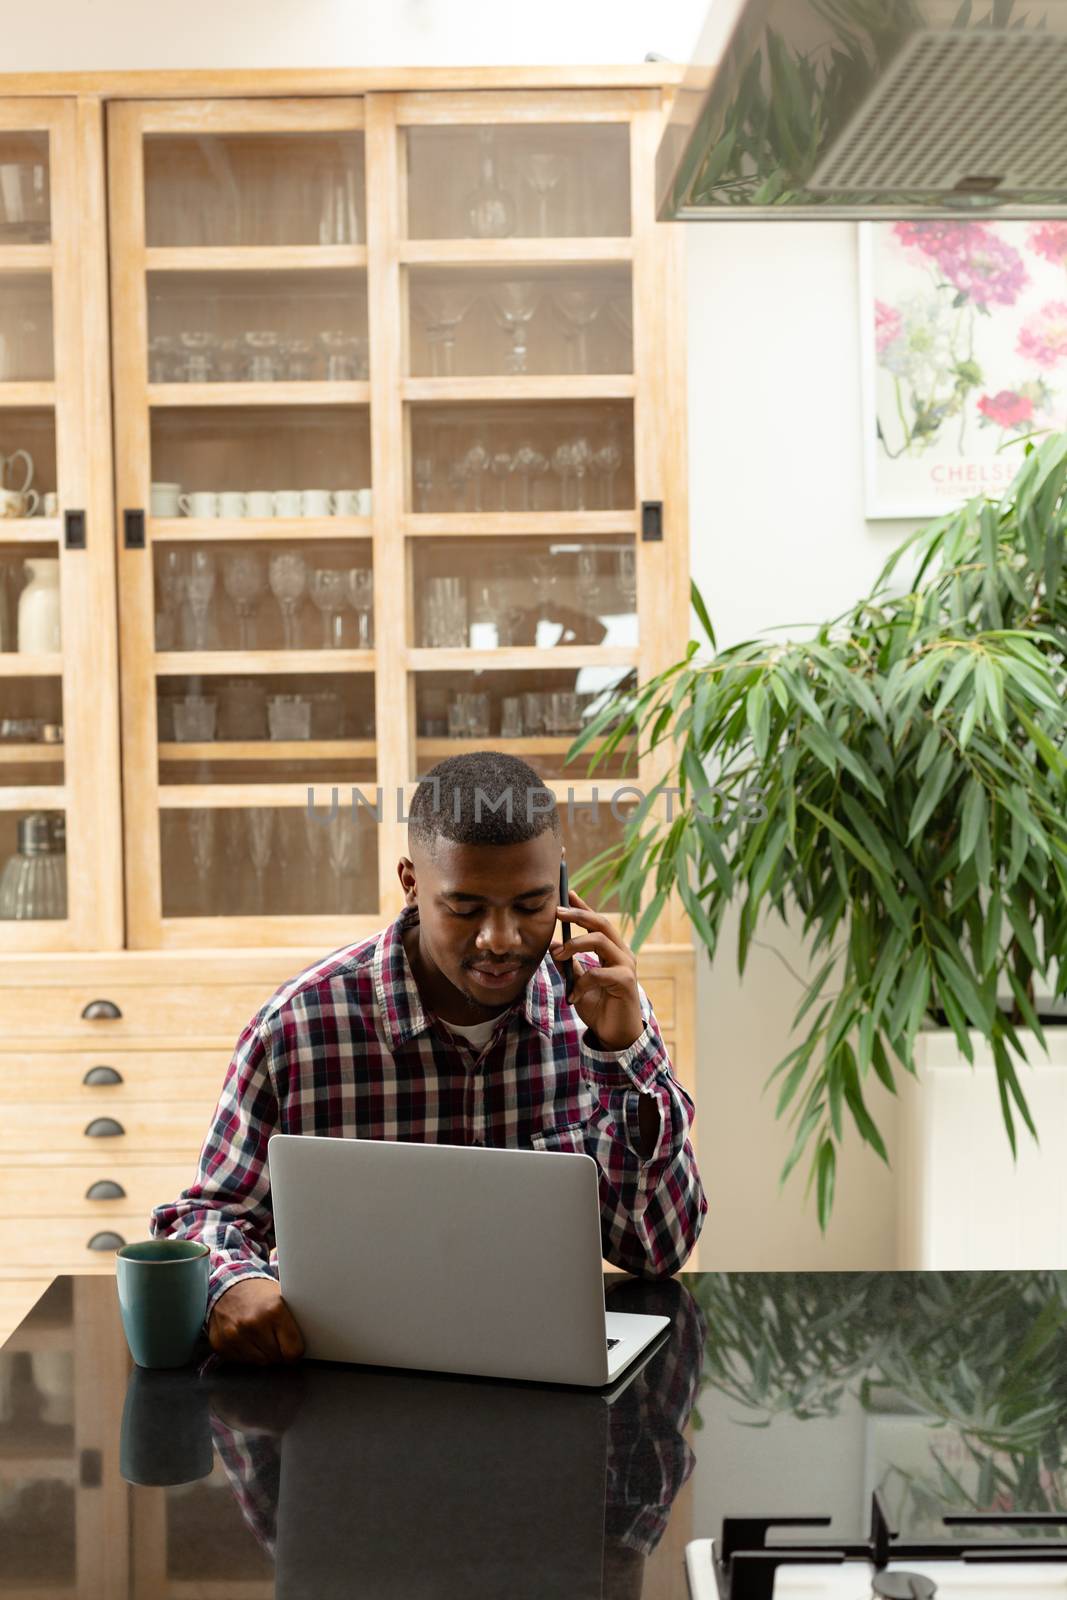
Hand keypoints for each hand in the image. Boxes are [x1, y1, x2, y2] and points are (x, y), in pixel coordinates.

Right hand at [207, 1277, 304, 1365]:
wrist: (228, 1285)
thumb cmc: (260, 1293)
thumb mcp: (282, 1298)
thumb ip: (295, 1320)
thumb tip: (316, 1342)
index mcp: (274, 1310)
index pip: (294, 1351)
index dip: (296, 1351)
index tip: (295, 1348)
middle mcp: (253, 1323)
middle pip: (277, 1358)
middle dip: (279, 1352)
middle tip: (276, 1337)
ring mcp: (235, 1335)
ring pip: (260, 1362)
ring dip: (263, 1354)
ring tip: (262, 1336)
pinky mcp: (221, 1344)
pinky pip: (242, 1362)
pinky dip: (247, 1354)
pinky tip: (247, 1338)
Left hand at [549, 887, 644, 1051]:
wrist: (615, 1035)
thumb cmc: (599, 1007)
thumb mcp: (578, 983)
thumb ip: (569, 964)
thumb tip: (551, 945)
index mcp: (611, 950)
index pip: (597, 922)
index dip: (583, 906)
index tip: (567, 892)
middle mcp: (622, 953)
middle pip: (602, 923)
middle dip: (579, 914)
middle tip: (557, 911)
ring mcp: (626, 966)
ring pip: (601, 941)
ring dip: (575, 944)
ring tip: (558, 954)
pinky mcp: (626, 982)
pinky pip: (599, 973)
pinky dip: (582, 982)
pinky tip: (573, 995)